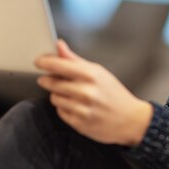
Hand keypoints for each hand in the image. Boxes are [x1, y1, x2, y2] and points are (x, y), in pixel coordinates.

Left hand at [34, 40, 153, 145]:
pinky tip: (75, 105)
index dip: (44, 62)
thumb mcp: (98, 71)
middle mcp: (86, 91)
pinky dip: (64, 108)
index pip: (59, 65)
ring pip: (54, 98)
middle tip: (52, 78)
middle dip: (48, 79)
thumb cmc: (114, 93)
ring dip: (57, 94)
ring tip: (70, 94)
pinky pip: (60, 112)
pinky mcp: (79, 124)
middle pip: (52, 82)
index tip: (38, 61)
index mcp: (90, 75)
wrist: (130, 119)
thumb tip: (59, 45)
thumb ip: (75, 59)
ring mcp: (82, 109)